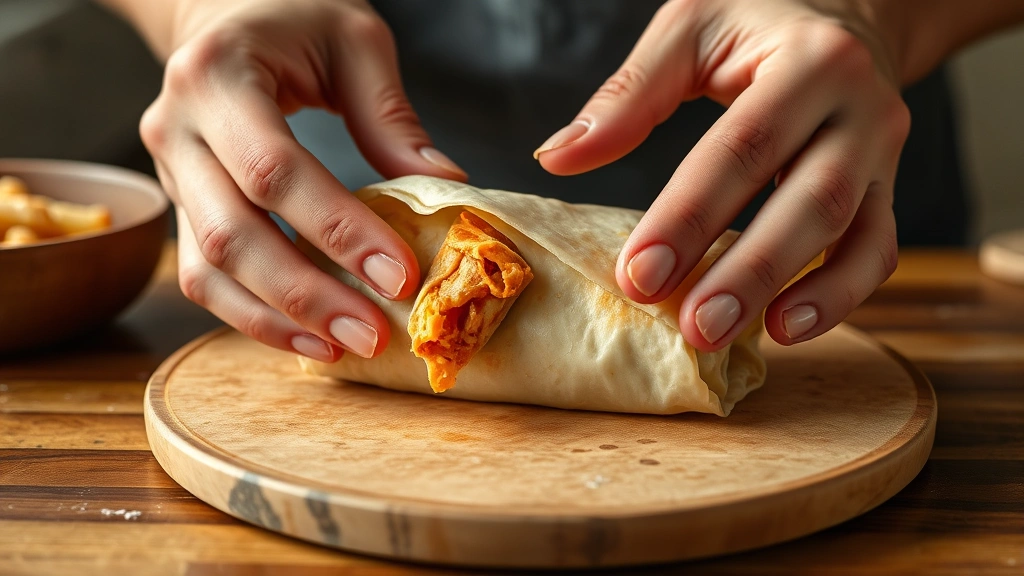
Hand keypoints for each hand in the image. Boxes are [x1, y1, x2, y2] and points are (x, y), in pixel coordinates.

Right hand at [138, 0, 466, 360]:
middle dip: (306, 293)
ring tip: (342, 349)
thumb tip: (447, 187)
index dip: (337, 231)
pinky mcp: (180, 205)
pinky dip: (253, 315)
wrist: (220, 14)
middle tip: (373, 334)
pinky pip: (205, 275)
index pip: (275, 170)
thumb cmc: (292, 18)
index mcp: (218, 77)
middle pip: (232, 232)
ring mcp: (170, 173)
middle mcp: (177, 128)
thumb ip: (391, 115)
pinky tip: (307, 338)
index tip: (398, 275)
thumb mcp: (353, 39)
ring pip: (208, 268)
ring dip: (276, 319)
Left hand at [534, 0, 911, 350]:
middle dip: (747, 270)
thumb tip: (557, 157)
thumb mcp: (691, 29)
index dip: (689, 216)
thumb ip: (629, 94)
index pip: (744, 147)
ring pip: (854, 232)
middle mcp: (860, 108)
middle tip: (692, 327)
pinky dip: (838, 294)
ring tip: (732, 337)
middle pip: (810, 198)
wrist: (846, 12)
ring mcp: (881, 152)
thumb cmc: (756, 23)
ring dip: (794, 293)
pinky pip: (876, 250)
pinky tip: (786, 327)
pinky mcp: (886, 186)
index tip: (638, 275)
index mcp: (809, 61)